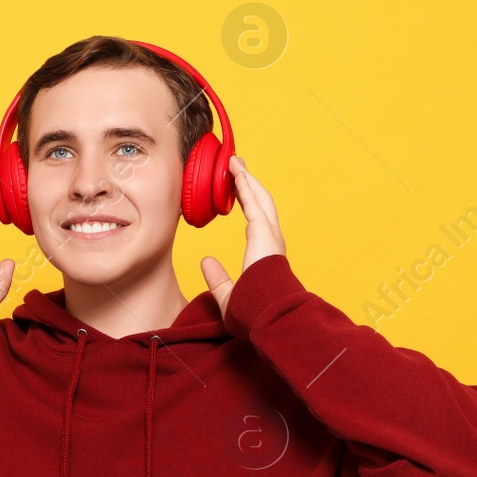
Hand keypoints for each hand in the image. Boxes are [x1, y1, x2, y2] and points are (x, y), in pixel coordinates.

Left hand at [200, 156, 286, 319]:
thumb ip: (217, 278)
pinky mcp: (264, 231)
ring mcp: (270, 234)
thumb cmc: (254, 311)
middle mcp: (272, 240)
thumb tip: (205, 262)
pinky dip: (245, 183)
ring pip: (259, 197)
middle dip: (249, 183)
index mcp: (265, 253)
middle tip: (237, 166)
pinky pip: (252, 201)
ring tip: (234, 162)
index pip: (257, 220)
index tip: (238, 190)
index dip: (248, 203)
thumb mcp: (229, 294)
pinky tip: (236, 171)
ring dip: (247, 178)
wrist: (268, 314)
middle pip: (261, 203)